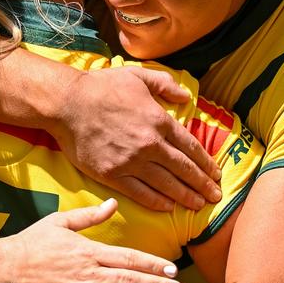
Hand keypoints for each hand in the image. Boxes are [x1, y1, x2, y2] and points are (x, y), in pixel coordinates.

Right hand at [0, 199, 181, 282]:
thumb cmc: (32, 242)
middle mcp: (89, 274)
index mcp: (89, 251)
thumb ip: (89, 215)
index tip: (172, 267)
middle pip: (130, 280)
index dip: (153, 264)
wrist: (5, 269)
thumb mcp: (59, 221)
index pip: (130, 258)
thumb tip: (113, 203)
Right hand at [50, 66, 221, 211]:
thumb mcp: (138, 75)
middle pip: (183, 169)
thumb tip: (187, 95)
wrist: (67, 103)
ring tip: (198, 205)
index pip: (190, 147)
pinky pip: (140, 193)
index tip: (216, 174)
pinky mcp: (112, 175)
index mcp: (159, 121)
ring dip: (185, 196)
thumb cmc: (101, 86)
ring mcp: (131, 162)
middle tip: (216, 196)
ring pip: (165, 184)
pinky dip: (157, 202)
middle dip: (202, 184)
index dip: (206, 162)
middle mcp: (149, 144)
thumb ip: (165, 84)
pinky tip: (169, 208)